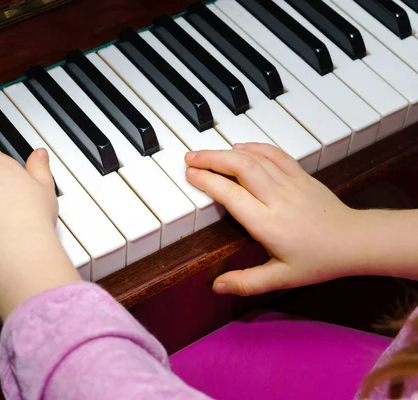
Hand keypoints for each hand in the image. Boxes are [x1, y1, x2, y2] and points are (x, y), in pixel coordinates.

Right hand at [185, 143, 360, 295]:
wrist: (355, 241)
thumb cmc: (319, 260)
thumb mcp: (281, 278)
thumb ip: (247, 282)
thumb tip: (217, 287)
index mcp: (267, 223)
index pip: (230, 194)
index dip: (207, 181)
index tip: (190, 175)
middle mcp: (276, 198)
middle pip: (239, 167)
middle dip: (210, 158)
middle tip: (190, 158)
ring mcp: (289, 183)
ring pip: (254, 157)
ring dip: (226, 151)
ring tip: (206, 152)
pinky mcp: (301, 175)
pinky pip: (274, 154)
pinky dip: (254, 147)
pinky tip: (240, 147)